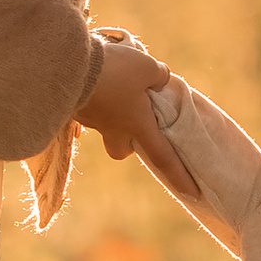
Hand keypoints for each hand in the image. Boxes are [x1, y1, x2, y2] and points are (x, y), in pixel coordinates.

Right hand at [75, 30, 198, 202]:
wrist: (68, 68)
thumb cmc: (114, 72)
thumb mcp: (147, 67)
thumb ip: (159, 76)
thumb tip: (159, 78)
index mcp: (137, 126)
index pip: (163, 157)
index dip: (179, 176)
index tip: (193, 193)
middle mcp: (114, 130)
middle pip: (122, 150)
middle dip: (131, 142)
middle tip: (137, 118)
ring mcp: (91, 120)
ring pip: (105, 126)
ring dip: (112, 112)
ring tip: (116, 84)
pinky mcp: (74, 108)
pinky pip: (89, 106)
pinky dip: (95, 96)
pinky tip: (97, 77)